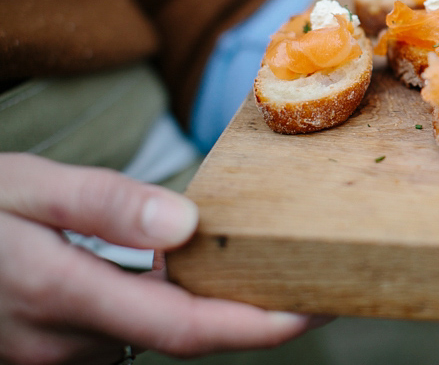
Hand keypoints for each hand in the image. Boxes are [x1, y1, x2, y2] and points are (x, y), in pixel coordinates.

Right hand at [0, 154, 329, 363]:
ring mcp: (49, 355)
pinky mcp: (45, 352)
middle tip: (307, 276)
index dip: (258, 328)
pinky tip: (178, 273)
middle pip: (176, 338)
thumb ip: (105, 207)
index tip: (315, 310)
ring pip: (149, 338)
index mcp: (61, 296)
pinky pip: (122, 334)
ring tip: (255, 265)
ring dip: (200, 309)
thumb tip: (187, 227)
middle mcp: (60, 343)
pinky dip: (160, 310)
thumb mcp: (28, 187)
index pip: (183, 329)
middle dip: (245, 317)